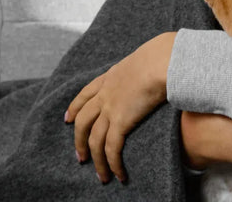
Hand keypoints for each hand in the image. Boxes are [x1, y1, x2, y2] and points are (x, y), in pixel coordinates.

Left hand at [65, 31, 176, 182]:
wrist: (162, 60)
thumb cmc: (163, 56)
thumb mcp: (146, 58)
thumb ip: (145, 67)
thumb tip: (158, 69)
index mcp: (111, 76)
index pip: (86, 93)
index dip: (75, 107)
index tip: (68, 118)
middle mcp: (106, 93)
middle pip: (83, 120)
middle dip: (79, 140)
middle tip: (80, 155)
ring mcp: (110, 108)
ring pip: (94, 139)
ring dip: (95, 159)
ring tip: (99, 175)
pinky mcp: (121, 121)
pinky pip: (111, 148)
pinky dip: (112, 163)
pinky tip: (117, 174)